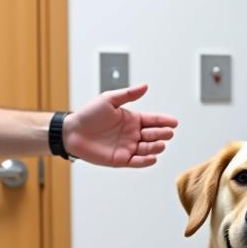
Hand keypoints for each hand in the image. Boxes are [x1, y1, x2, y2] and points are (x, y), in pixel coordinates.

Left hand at [63, 84, 177, 167]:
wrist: (72, 132)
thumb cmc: (89, 115)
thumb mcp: (109, 99)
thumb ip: (128, 94)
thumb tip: (145, 86)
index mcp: (132, 119)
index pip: (153, 120)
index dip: (164, 121)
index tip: (174, 122)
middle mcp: (132, 134)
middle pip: (153, 135)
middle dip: (162, 134)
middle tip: (168, 133)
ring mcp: (127, 147)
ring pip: (147, 149)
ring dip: (155, 147)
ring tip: (160, 144)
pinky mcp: (120, 159)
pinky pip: (136, 161)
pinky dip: (145, 161)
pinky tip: (152, 158)